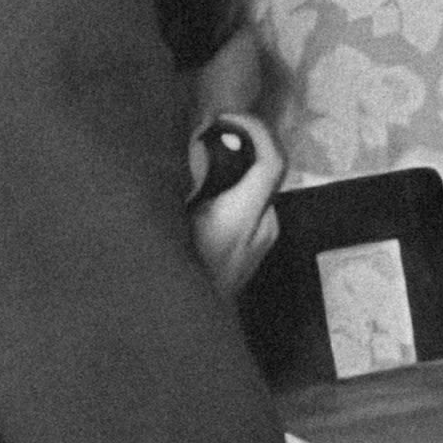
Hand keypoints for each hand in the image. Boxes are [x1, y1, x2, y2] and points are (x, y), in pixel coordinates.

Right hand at [186, 114, 284, 295]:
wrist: (180, 323)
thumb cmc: (172, 268)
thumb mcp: (171, 217)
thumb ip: (190, 177)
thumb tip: (199, 142)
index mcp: (244, 218)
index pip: (272, 161)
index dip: (255, 130)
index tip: (227, 119)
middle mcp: (263, 228)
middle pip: (262, 172)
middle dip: (237, 148)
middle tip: (203, 138)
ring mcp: (263, 241)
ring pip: (254, 190)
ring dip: (231, 172)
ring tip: (197, 166)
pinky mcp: (256, 250)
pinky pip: (248, 208)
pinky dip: (231, 192)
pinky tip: (202, 197)